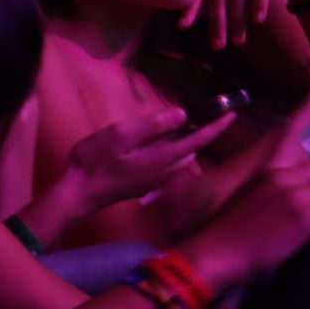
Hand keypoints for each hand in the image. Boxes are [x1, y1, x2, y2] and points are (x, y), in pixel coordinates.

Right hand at [63, 105, 234, 212]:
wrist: (77, 194)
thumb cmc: (95, 162)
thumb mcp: (122, 135)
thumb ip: (153, 125)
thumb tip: (182, 115)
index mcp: (162, 158)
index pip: (198, 140)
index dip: (216, 127)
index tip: (232, 114)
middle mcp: (165, 172)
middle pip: (191, 150)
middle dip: (201, 133)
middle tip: (204, 114)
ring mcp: (155, 180)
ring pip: (178, 157)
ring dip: (184, 142)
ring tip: (181, 125)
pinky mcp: (144, 184)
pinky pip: (166, 163)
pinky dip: (169, 150)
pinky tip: (156, 142)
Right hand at [187, 93, 309, 288]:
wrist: (214, 254)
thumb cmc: (224, 234)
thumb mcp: (248, 203)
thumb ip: (271, 194)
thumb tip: (293, 203)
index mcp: (266, 170)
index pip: (290, 133)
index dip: (309, 111)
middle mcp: (282, 175)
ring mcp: (294, 195)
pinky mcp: (306, 217)